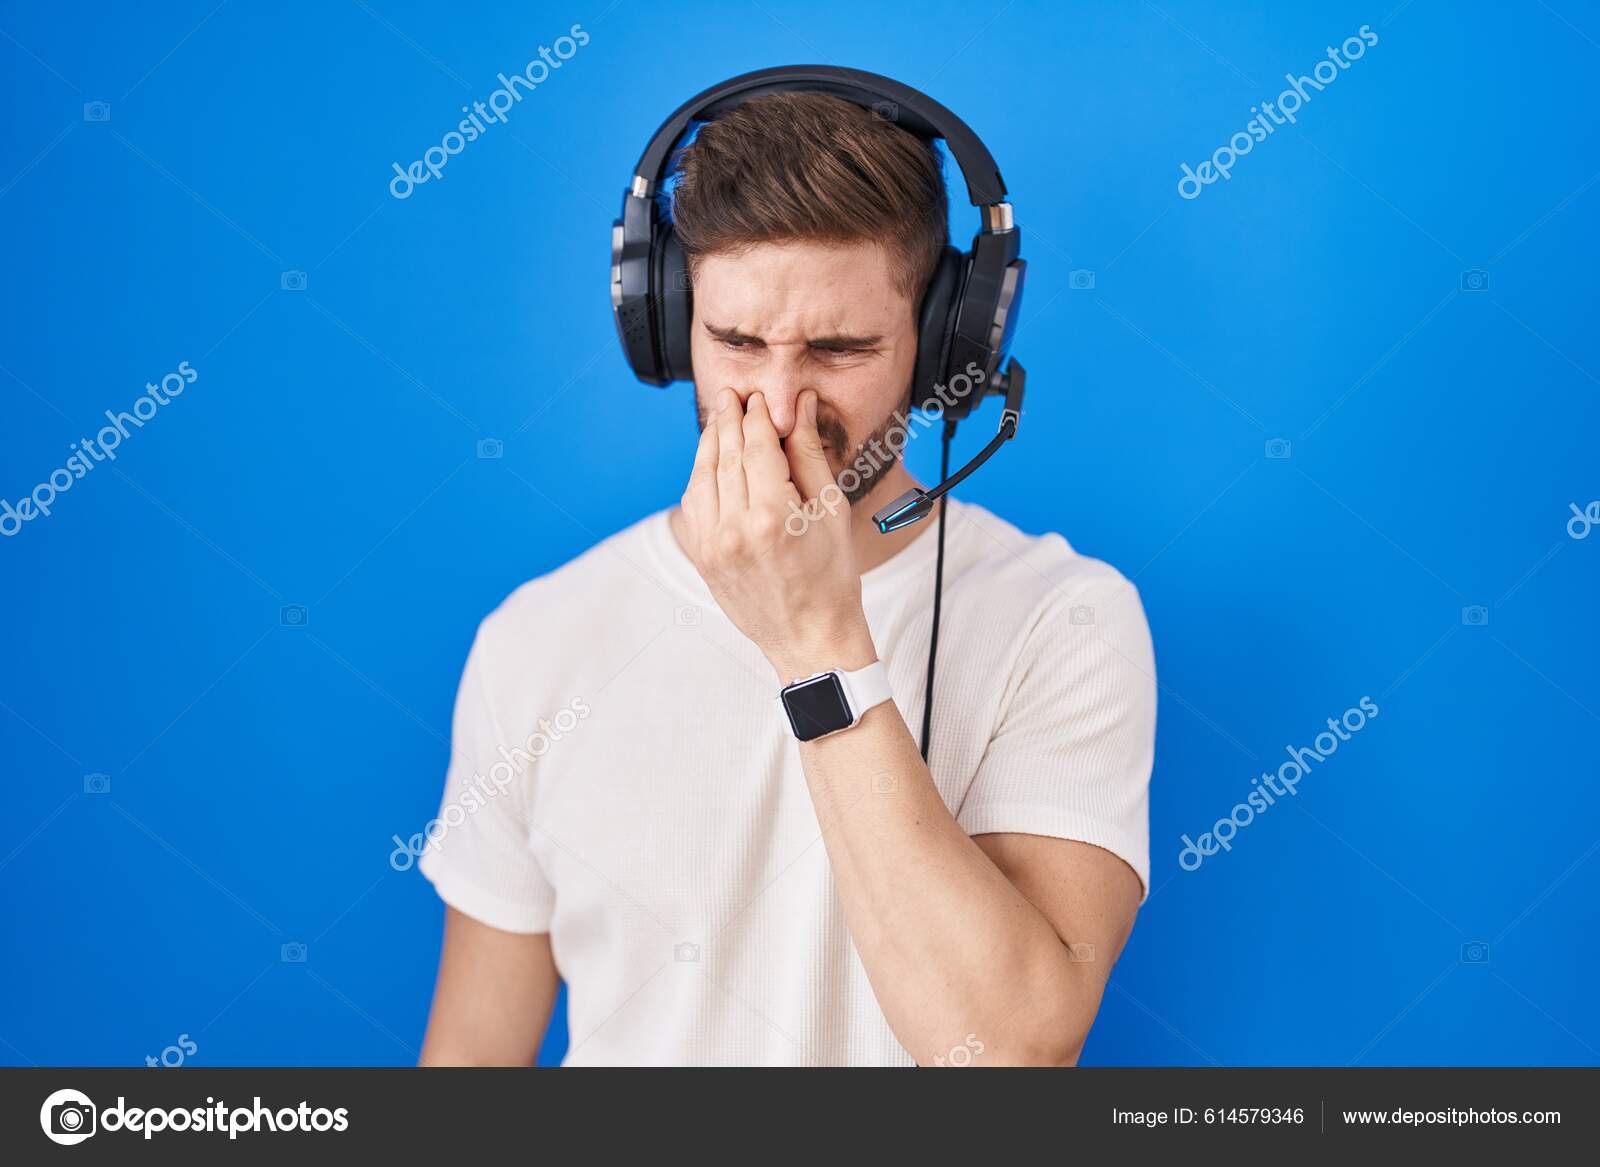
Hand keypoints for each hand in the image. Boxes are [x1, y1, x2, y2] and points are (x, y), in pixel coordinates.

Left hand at [677, 388, 874, 678]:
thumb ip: (810, 455)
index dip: (758, 417)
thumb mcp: (831, 512)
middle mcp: (735, 530)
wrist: (810, 637)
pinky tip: (711, 460)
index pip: (757, 447)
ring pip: (702, 477)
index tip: (760, 397)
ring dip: (710, 443)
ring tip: (720, 418)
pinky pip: (694, 505)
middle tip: (733, 394)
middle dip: (729, 420)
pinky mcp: (702, 558)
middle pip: (725, 456)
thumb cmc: (833, 577)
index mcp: (773, 518)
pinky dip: (700, 476)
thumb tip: (800, 407)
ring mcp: (712, 546)